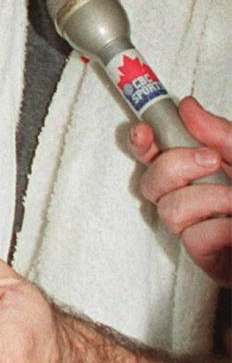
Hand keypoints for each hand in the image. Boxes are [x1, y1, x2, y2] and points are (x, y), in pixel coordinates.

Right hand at [130, 97, 231, 283]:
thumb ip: (221, 134)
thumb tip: (188, 108)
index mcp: (199, 166)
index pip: (155, 153)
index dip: (142, 141)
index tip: (145, 132)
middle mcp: (191, 194)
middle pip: (151, 181)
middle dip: (174, 165)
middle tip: (212, 159)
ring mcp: (196, 226)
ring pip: (169, 209)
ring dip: (207, 198)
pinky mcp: (204, 255)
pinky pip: (193, 237)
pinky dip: (220, 228)